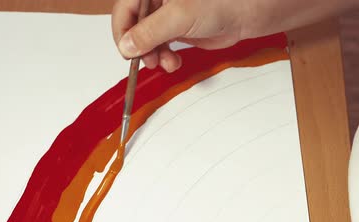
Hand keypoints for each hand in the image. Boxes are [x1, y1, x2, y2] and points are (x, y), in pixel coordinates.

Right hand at [112, 0, 355, 71]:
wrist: (249, 12)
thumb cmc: (222, 2)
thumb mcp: (179, 17)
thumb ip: (149, 32)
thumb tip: (127, 46)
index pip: (125, 8)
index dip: (122, 30)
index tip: (127, 50)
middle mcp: (158, 0)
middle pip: (134, 24)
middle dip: (140, 46)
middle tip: (146, 61)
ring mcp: (166, 14)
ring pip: (146, 38)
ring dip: (152, 55)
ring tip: (164, 63)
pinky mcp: (177, 28)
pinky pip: (160, 45)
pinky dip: (164, 57)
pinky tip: (172, 62)